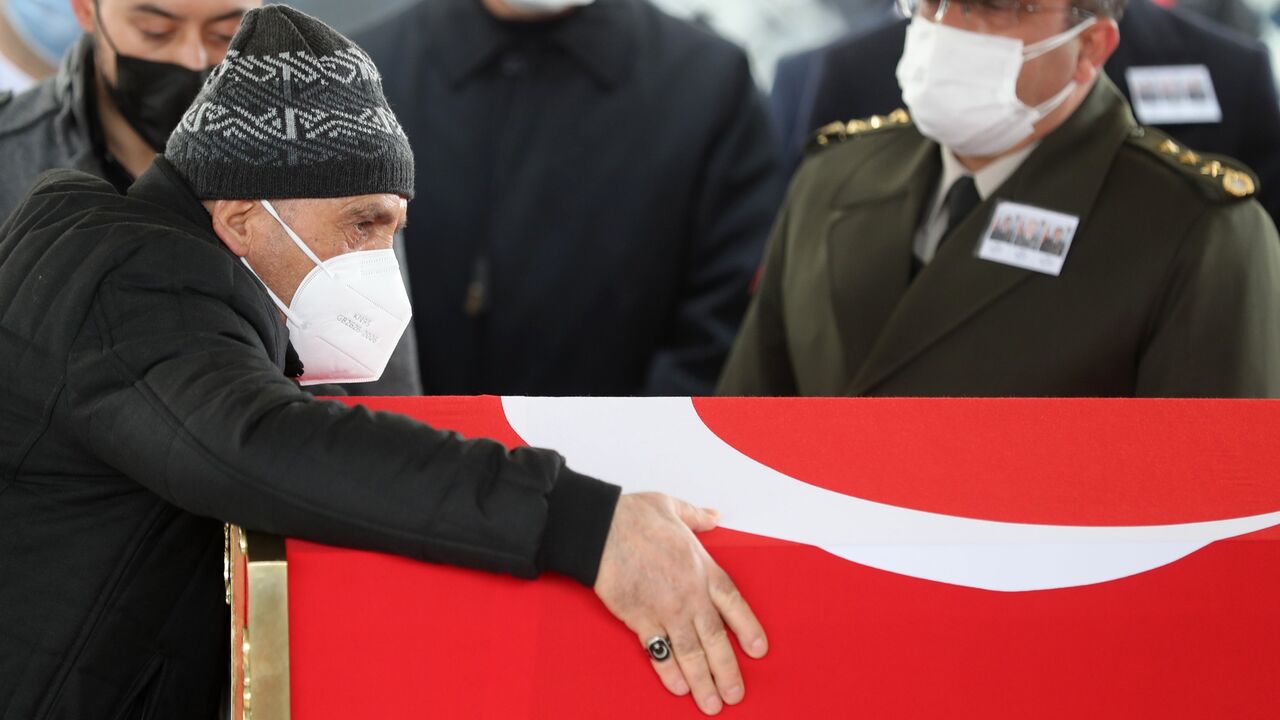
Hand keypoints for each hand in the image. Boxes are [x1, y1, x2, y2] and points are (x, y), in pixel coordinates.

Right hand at [594, 493, 767, 714]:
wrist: (601, 529)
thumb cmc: (634, 516)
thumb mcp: (673, 507)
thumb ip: (697, 517)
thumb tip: (713, 515)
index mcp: (702, 567)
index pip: (733, 602)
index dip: (748, 627)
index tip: (759, 649)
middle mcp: (689, 594)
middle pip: (715, 638)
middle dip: (727, 669)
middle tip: (735, 694)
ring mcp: (665, 609)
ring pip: (691, 652)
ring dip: (703, 680)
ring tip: (711, 703)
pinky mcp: (640, 619)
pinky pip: (659, 651)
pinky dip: (669, 671)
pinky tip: (679, 687)